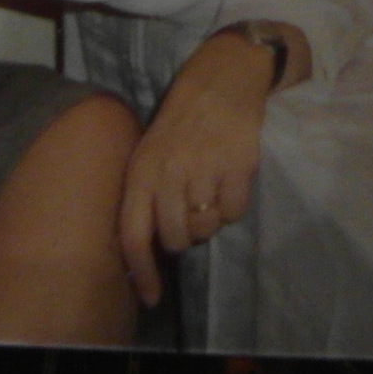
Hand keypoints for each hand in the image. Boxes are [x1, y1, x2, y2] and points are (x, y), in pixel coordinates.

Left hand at [114, 30, 279, 306]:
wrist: (224, 76)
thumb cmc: (182, 119)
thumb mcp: (150, 150)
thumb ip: (145, 193)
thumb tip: (145, 245)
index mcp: (142, 170)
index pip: (134, 235)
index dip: (141, 273)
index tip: (152, 297)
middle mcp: (170, 171)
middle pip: (176, 238)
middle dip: (185, 237)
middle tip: (192, 216)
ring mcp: (205, 168)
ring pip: (207, 227)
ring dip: (210, 220)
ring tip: (212, 192)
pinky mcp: (238, 165)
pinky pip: (235, 212)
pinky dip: (234, 206)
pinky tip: (231, 182)